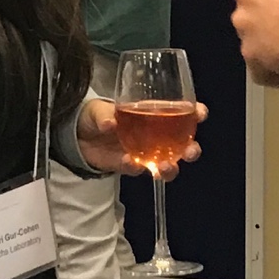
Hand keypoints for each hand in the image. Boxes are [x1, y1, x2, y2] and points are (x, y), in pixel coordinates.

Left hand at [76, 97, 205, 176]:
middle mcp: (157, 134)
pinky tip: (128, 162)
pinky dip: (136, 167)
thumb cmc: (96, 115)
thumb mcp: (99, 109)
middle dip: (192, 149)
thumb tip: (109, 123)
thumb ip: (104, 115)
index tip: (200, 113)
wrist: (78, 137)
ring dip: (171, 167)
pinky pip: (139, 170)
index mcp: (155, 112)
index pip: (183, 111)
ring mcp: (146, 152)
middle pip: (184, 143)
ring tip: (164, 167)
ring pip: (169, 163)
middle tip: (190, 152)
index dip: (196, 112)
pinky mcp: (132, 166)